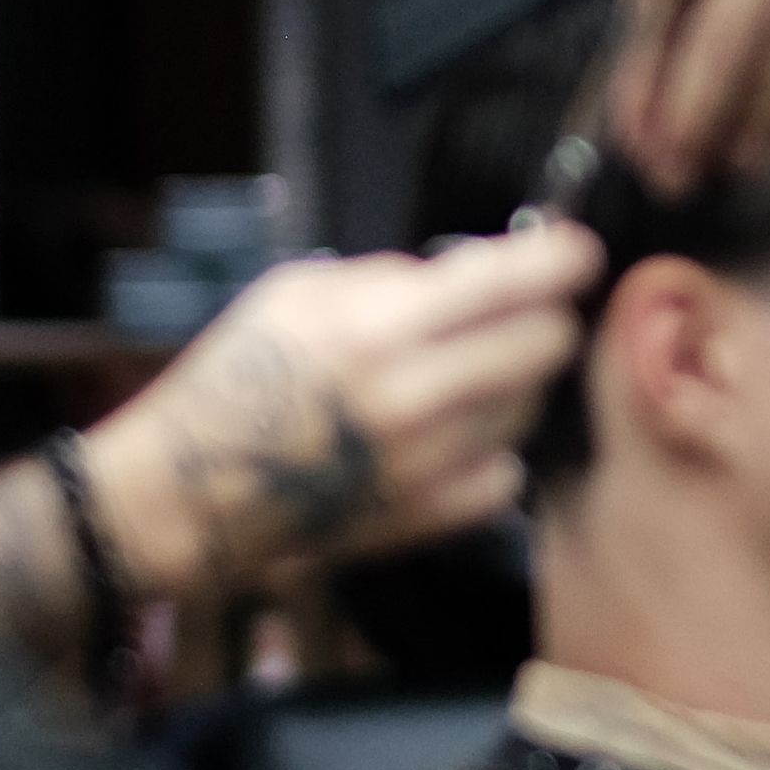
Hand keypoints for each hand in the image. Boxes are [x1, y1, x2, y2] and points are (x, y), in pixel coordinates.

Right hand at [83, 224, 604, 603]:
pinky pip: (505, 474)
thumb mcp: (297, 292)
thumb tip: (475, 272)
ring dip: (512, 384)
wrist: (191, 489)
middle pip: (543, 346)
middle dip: (542, 319)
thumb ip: (391, 278)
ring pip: (528, 408)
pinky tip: (449, 436)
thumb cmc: (239, 375)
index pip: (508, 283)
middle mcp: (413, 397)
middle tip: (517, 315)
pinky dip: (490, 450)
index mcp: (377, 328)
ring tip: (461, 375)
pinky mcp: (426, 518)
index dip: (561, 259)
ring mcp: (426, 465)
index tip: (578, 251)